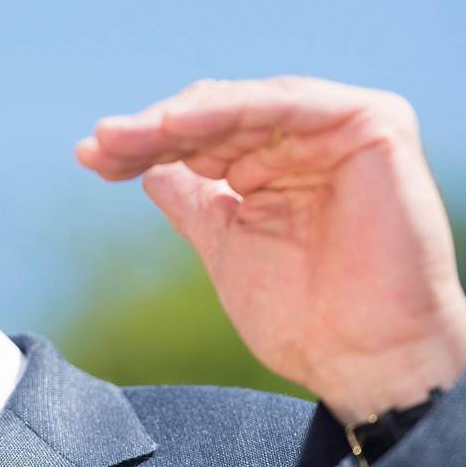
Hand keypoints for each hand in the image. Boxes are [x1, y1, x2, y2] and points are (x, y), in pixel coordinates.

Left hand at [76, 76, 465, 422]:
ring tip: (126, 136)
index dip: (145, 145)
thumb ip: (195, 202)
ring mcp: (341, 128)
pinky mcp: (374, 123)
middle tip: (100, 144)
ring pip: (245, 105)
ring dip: (180, 119)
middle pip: (216, 116)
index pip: (202, 139)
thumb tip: (145, 169)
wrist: (366, 363)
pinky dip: (233, 110)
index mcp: (278, 167)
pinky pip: (289, 103)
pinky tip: (178, 125)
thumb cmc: (306, 319)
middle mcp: (308, 141)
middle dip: (153, 131)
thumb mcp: (227, 245)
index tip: (91, 158)